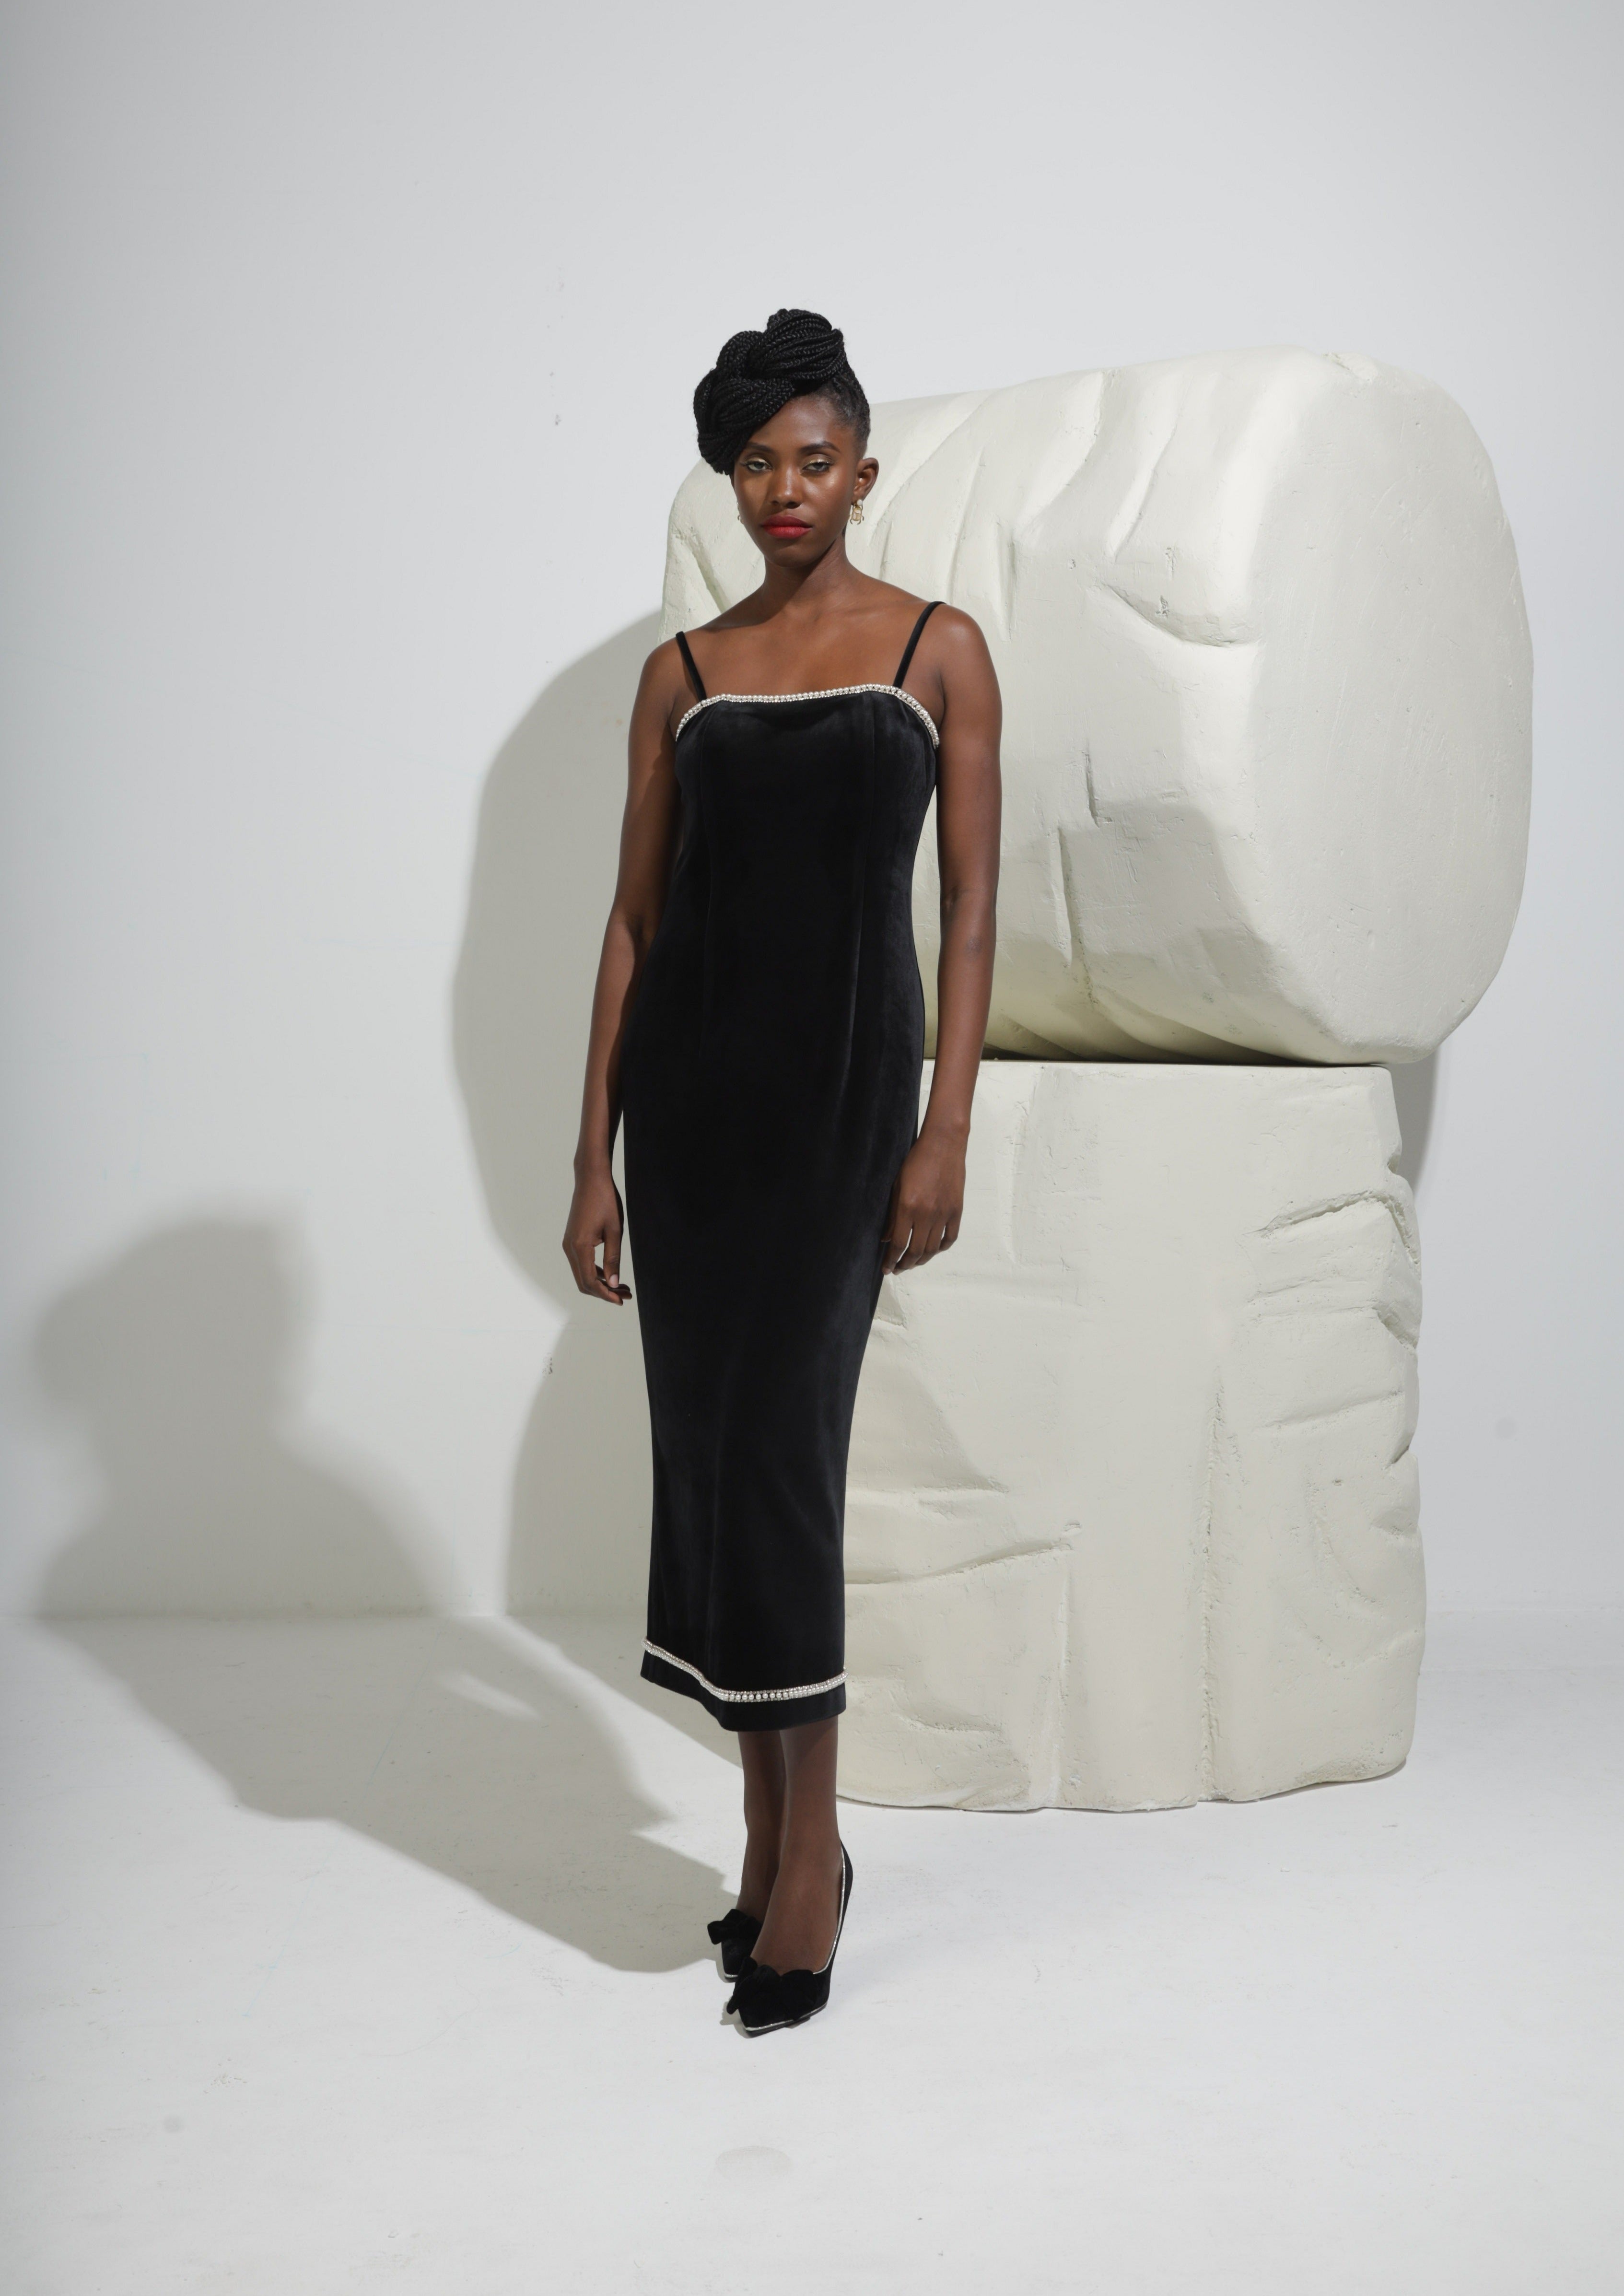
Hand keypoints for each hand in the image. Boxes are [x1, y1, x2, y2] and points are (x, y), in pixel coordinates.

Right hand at [562, 1166, 632, 1303]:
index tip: (622, 1300)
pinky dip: (594, 1272)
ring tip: (622, 1287)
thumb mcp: (615, 1231)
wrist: (591, 1178)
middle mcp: (569, 1247)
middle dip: (604, 1292)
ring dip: (600, 1283)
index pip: (590, 1281)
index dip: (606, 1294)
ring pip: (581, 1274)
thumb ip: (613, 1259)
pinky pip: (581, 1263)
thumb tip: (614, 1284)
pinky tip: (611, 1274)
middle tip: (626, 1295)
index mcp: (579, 1246)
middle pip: (583, 1282)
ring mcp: (568, 1244)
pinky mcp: (571, 1239)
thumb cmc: (606, 1200)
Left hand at [881, 1130, 964, 1274]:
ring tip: (912, 1262)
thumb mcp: (897, 1186)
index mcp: (908, 1207)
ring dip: (920, 1260)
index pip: (898, 1243)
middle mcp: (926, 1214)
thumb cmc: (916, 1161)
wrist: (943, 1145)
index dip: (891, 1260)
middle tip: (898, 1269)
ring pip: (932, 1248)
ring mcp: (944, 1214)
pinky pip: (949, 1238)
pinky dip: (940, 1248)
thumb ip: (892, 1215)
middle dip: (904, 1264)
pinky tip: (932, 1250)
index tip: (886, 1269)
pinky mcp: (956, 1211)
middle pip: (915, 1251)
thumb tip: (887, 1238)